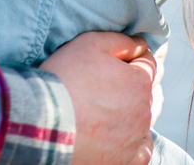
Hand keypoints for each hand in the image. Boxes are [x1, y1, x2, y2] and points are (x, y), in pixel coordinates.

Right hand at [41, 32, 154, 164]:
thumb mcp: (90, 43)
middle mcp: (143, 112)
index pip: (148, 62)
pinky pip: (143, 150)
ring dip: (136, 109)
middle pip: (148, 91)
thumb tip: (140, 43)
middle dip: (135, 82)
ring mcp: (135, 139)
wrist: (44, 119)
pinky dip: (138, 140)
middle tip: (112, 80)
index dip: (134, 55)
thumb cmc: (66, 77)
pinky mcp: (125, 160)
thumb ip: (120, 41)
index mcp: (139, 82)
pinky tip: (127, 133)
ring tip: (116, 104)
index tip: (118, 57)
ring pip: (146, 119)